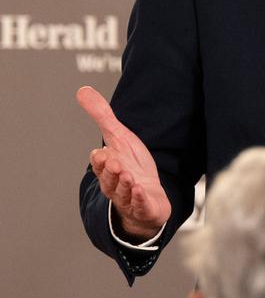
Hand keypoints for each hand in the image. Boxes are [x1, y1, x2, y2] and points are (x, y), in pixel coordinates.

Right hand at [77, 85, 170, 241]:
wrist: (149, 196)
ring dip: (124, 184)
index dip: (100, 159)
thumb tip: (82, 90)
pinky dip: (139, 199)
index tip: (101, 152)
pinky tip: (141, 191)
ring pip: (123, 193)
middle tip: (114, 161)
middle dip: (111, 171)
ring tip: (128, 176)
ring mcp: (129, 198)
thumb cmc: (132, 165)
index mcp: (108, 168)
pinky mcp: (145, 207)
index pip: (100, 164)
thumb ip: (102, 116)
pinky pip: (140, 205)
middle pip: (109, 179)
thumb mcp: (119, 137)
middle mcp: (116, 184)